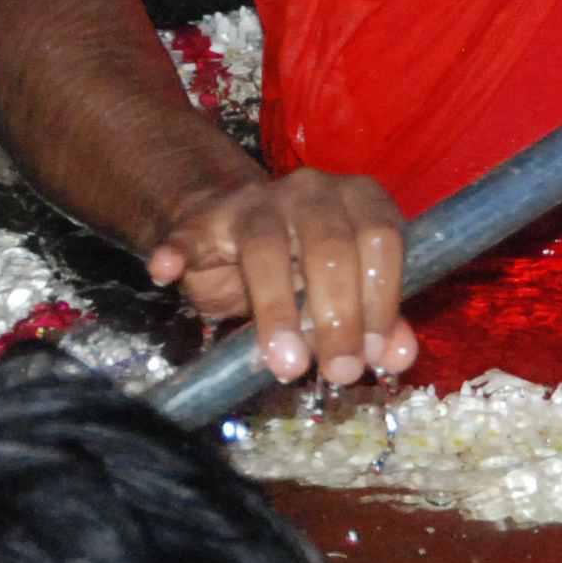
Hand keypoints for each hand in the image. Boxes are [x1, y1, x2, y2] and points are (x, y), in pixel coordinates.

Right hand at [145, 167, 417, 388]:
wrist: (233, 224)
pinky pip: (187, 234)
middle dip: (338, 314)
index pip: (380, 238)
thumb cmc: (302, 264)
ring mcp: (254, 201)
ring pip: (267, 245)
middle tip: (337, 371)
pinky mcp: (203, 220)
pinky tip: (165, 272)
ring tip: (283, 363)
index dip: (382, 298)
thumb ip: (376, 319)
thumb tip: (397, 357)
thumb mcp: (344, 289)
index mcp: (357, 200)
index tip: (372, 354)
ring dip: (276, 308)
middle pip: (330, 245)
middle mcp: (311, 191)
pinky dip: (176, 252)